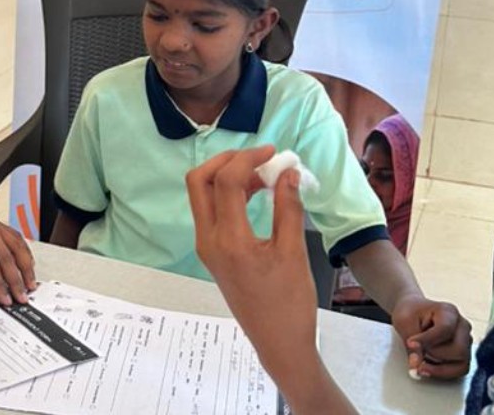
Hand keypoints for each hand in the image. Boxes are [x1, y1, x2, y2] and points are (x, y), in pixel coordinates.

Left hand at [187, 146, 355, 413]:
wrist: (277, 342)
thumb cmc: (290, 302)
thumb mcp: (294, 252)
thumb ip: (288, 207)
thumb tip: (288, 171)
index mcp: (229, 240)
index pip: (226, 181)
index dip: (248, 158)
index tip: (273, 151)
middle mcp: (208, 240)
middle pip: (199, 181)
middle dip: (225, 160)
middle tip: (257, 156)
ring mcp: (206, 246)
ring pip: (202, 195)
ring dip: (227, 176)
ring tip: (264, 173)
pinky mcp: (211, 252)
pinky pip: (211, 211)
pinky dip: (228, 194)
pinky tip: (256, 192)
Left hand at [391, 295, 472, 378]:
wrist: (414, 313)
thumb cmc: (411, 313)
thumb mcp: (404, 323)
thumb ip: (411, 345)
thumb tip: (416, 364)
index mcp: (449, 312)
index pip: (445, 329)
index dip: (427, 340)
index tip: (410, 344)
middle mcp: (462, 326)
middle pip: (458, 350)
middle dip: (434, 354)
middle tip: (417, 350)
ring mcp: (466, 341)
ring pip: (461, 364)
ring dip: (438, 365)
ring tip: (422, 357)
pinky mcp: (464, 354)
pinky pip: (459, 370)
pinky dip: (442, 371)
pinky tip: (427, 366)